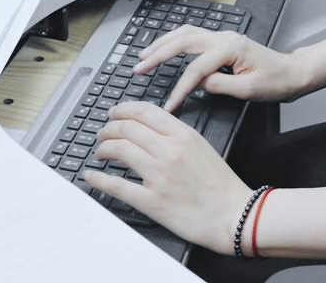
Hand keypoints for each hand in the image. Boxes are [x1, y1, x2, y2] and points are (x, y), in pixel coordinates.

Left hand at [84, 101, 253, 253]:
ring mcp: (159, 176)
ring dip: (103, 148)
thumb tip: (150, 128)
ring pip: (119, 150)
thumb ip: (177, 134)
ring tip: (100, 151)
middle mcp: (169, 151)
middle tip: (103, 133)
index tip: (114, 113)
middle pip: (127, 128)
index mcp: (183, 135)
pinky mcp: (152, 202)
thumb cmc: (221, 184)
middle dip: (109, 127)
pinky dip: (99, 179)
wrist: (234, 214)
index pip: (144, 111)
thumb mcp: (202, 146)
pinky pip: (117, 185)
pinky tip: (91, 175)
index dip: (122, 109)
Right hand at [134, 26, 308, 111]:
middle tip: (139, 68)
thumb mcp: (249, 90)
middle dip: (158, 54)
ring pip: (185, 33)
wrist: (292, 73)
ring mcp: (223, 36)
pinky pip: (192, 36)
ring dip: (163, 43)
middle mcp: (224, 37)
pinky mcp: (222, 41)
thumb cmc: (276, 82)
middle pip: (183, 41)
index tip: (168, 105)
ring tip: (144, 55)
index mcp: (230, 48)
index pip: (196, 69)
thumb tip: (198, 83)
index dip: (180, 88)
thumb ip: (220, 85)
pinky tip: (164, 48)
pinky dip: (174, 41)